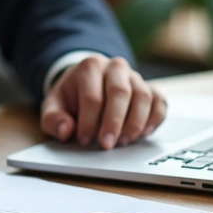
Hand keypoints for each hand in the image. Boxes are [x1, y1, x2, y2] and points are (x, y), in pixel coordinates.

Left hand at [40, 55, 166, 149]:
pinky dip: (155, 118)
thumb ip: (53, 119)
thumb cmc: (71, 97)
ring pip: (142, 96)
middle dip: (114, 122)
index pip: (92, 96)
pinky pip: (159, 100)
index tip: (84, 140)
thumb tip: (65, 131)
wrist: (86, 82)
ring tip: (124, 141)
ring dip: (135, 122)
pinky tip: (145, 133)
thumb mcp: (54, 106)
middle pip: (119, 93)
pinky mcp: (149, 88)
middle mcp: (115, 67)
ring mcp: (135, 76)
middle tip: (107, 145)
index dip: (88, 121)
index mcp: (89, 67)